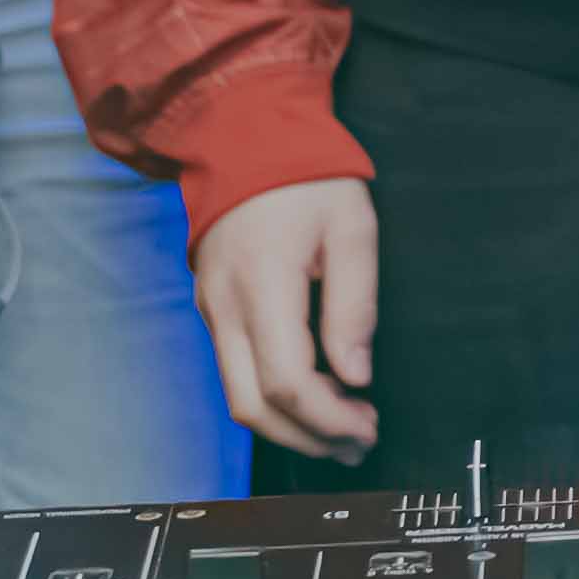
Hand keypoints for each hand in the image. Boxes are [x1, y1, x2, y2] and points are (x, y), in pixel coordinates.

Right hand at [196, 179, 383, 457]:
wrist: (241, 135)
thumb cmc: (306, 176)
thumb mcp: (352, 227)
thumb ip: (354, 304)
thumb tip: (356, 375)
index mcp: (263, 284)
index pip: (286, 383)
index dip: (329, 419)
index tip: (367, 426)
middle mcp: (225, 306)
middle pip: (254, 407)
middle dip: (309, 438)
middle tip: (359, 443)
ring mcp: (210, 309)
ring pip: (237, 398)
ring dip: (289, 426)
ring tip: (342, 430)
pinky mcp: (210, 308)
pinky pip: (234, 371)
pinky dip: (271, 398)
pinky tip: (314, 394)